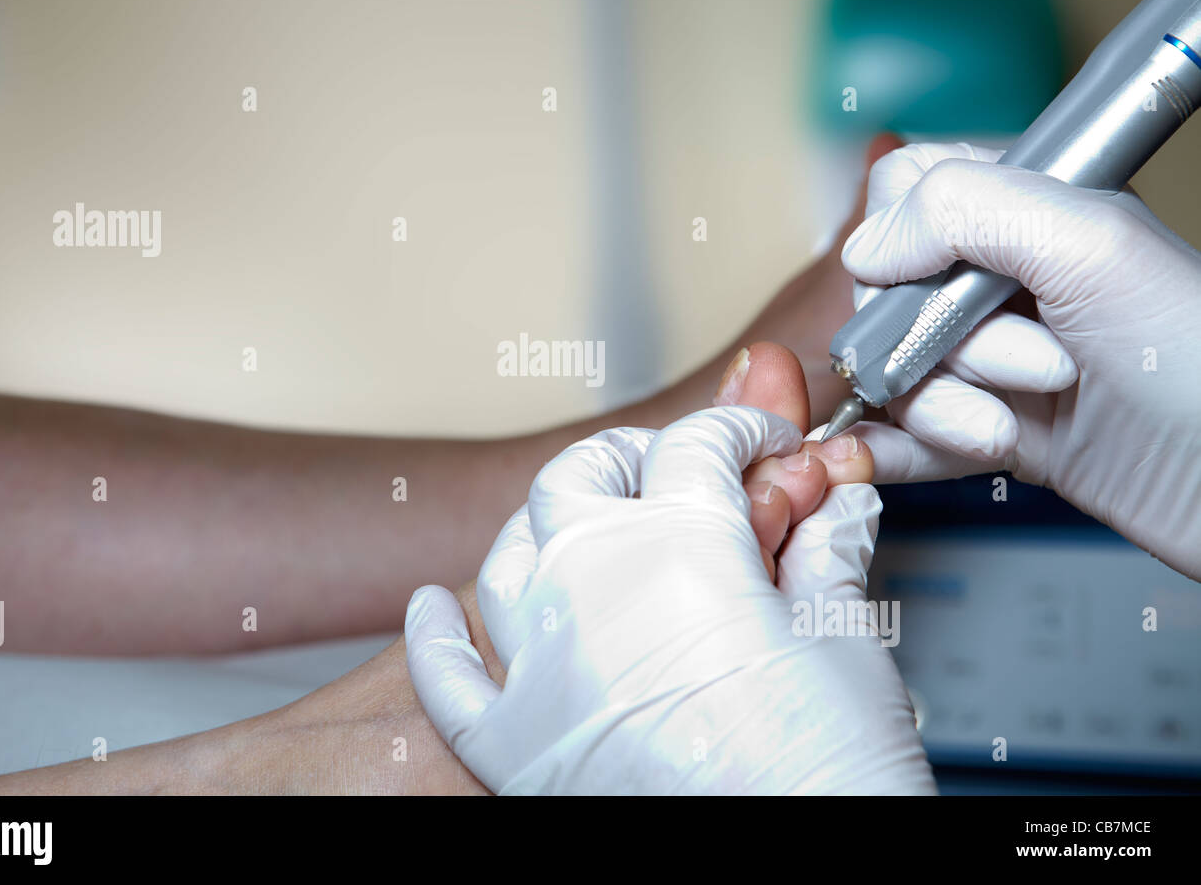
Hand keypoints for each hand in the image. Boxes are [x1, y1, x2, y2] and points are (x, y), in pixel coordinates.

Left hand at [404, 405, 933, 793]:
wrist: (799, 873)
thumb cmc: (825, 767)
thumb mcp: (842, 638)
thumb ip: (828, 548)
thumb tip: (840, 498)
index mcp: (681, 546)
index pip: (697, 446)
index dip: (740, 432)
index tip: (764, 448)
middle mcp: (592, 586)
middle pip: (579, 475)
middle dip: (631, 456)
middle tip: (673, 469)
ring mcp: (540, 664)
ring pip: (508, 556)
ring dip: (543, 525)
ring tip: (578, 526)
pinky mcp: (511, 745)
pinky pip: (445, 678)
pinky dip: (433, 636)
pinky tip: (429, 609)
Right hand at [841, 143, 1200, 578]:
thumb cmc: (1195, 362)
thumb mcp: (1089, 247)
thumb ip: (966, 212)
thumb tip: (865, 245)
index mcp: (1032, 207)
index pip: (906, 191)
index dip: (902, 240)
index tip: (938, 282)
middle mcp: (1005, 277)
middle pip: (888, 293)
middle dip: (941, 342)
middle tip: (1033, 364)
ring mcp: (993, 355)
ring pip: (896, 369)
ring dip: (941, 406)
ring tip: (1009, 428)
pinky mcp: (989, 424)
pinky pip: (904, 433)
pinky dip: (897, 449)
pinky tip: (895, 459)